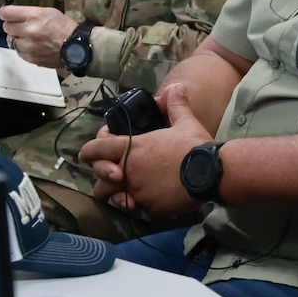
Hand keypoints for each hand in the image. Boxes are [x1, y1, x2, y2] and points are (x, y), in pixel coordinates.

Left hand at [0, 5, 76, 68]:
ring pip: (11, 40)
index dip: (5, 13)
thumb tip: (13, 15)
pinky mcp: (30, 58)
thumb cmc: (64, 27)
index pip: (5, 13)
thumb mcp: (48, 11)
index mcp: (34, 16)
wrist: (75, 47)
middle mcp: (29, 31)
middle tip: (22, 26)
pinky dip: (23, 49)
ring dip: (17, 38)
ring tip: (29, 37)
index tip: (7, 14)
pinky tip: (33, 46)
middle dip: (13, 25)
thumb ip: (29, 13)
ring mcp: (28, 46)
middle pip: (6, 27)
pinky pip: (18, 51)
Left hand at [82, 85, 211, 214]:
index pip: (98, 148)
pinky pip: (134, 209)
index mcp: (134, 147)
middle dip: (101, 176)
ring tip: (121, 192)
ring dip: (113, 194)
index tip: (85, 153)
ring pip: (112, 197)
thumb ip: (175, 105)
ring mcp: (138, 191)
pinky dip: (135, 205)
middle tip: (109, 175)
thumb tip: (175, 88)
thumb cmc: (195, 147)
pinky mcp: (150, 207)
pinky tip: (141, 202)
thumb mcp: (185, 122)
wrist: (212, 174)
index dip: (89, 151)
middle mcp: (130, 170)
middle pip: (100, 178)